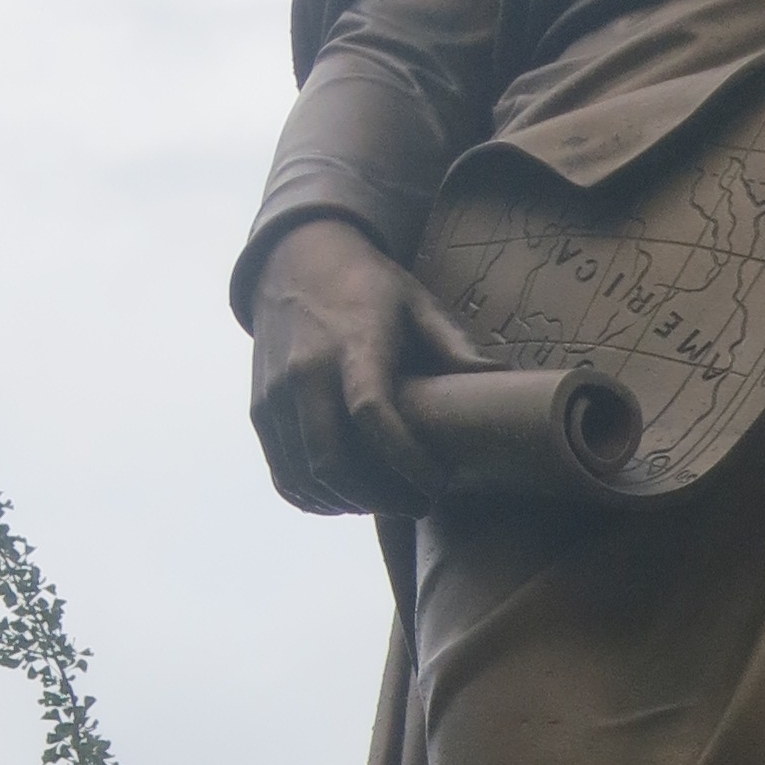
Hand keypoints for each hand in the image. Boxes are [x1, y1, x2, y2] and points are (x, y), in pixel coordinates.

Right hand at [250, 214, 491, 516]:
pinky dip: (312, 497)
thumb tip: (505, 376)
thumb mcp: (416, 302)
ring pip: (305, 475)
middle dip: (380, 497)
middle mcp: (304, 372)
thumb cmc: (367, 286)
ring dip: (349, 503)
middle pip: (332, 459)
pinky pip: (281, 473)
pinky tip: (345, 501)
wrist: (294, 260)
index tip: (437, 485)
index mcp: (351, 344)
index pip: (372, 414)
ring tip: (387, 504)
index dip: (405, 460)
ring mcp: (274, 395)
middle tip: (418, 505)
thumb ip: (454, 344)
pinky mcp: (259, 411)